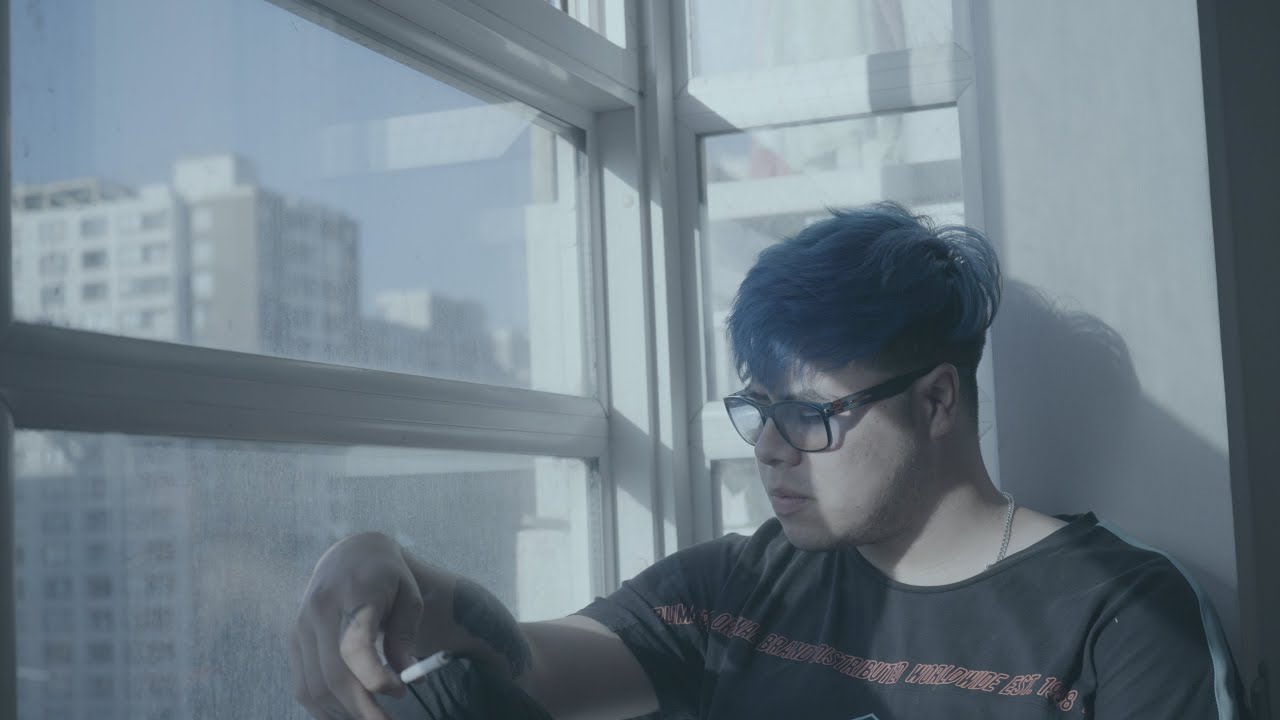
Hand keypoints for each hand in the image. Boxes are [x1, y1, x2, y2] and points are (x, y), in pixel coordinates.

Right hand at [290, 532, 422, 719]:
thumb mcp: (408, 595)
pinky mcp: (293, 639)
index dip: (377, 677)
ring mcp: (301, 626)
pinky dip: (322, 708)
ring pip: (314, 686)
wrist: (350, 553)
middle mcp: (319, 610)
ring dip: (342, 712)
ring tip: (371, 719)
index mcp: (352, 593)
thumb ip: (405, 634)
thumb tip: (409, 675)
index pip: (355, 646)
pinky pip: (302, 685)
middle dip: (361, 708)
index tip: (401, 690)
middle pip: (333, 674)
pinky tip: (345, 714)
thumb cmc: (387, 576)